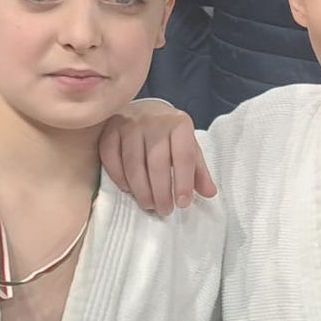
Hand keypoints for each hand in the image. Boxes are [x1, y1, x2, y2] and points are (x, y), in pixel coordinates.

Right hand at [98, 100, 216, 216]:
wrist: (144, 110)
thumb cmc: (169, 135)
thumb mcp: (188, 147)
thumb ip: (198, 170)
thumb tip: (210, 193)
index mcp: (179, 124)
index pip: (183, 156)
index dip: (183, 183)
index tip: (183, 204)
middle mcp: (154, 121)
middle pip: (157, 164)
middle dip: (161, 193)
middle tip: (164, 210)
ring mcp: (129, 124)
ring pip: (133, 165)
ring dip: (141, 191)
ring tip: (149, 205)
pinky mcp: (110, 130)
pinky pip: (111, 158)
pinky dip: (119, 178)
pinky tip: (128, 189)